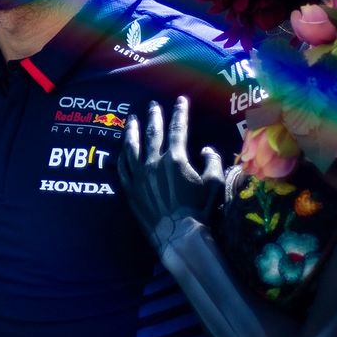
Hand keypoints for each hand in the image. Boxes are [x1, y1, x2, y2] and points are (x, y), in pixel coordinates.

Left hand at [119, 96, 224, 252]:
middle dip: (153, 117)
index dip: (180, 113)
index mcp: (175, 158)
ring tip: (131, 120)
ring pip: (131, 147)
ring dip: (131, 131)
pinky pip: (122, 168)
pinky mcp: (130, 190)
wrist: (179, 236)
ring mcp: (139, 176)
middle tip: (152, 105)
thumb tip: (205, 149)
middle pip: (152, 133)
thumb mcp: (215, 183)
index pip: (177, 128)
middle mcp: (154, 162)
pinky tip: (121, 151)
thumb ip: (212, 161)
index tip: (180, 100)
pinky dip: (121, 157)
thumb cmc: (200, 210)